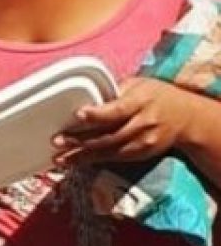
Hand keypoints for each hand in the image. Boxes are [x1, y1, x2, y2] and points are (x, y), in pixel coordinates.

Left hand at [53, 78, 199, 165]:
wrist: (187, 118)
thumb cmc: (156, 95)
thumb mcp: (138, 84)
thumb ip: (113, 90)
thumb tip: (85, 94)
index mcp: (140, 102)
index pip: (117, 110)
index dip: (98, 114)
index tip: (79, 115)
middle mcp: (142, 123)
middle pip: (109, 134)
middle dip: (81, 139)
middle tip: (58, 141)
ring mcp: (143, 142)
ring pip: (109, 151)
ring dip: (83, 155)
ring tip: (60, 158)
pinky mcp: (141, 154)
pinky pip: (114, 159)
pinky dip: (93, 160)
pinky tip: (76, 161)